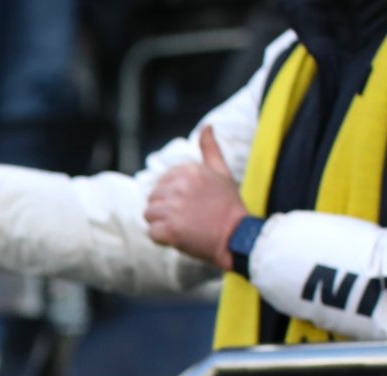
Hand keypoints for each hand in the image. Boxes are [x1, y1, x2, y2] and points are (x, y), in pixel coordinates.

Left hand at [143, 127, 247, 269]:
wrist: (237, 237)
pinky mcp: (170, 230)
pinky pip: (151, 233)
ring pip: (148, 215)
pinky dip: (162, 238)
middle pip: (152, 198)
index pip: (161, 182)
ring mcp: (173, 210)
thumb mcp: (221, 172)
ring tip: (183, 226)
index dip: (172, 196)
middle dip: (165, 209)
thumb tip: (207, 126)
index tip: (190, 203)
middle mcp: (179, 188)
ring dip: (162, 223)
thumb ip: (210, 149)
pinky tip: (179, 237)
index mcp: (189, 171)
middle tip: (187, 217)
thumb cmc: (229, 205)